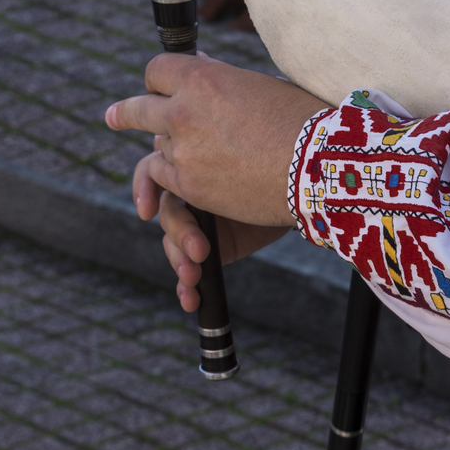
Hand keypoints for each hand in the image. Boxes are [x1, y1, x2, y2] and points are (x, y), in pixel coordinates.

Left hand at [106, 52, 327, 227]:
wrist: (318, 166)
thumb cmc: (303, 120)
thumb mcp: (261, 86)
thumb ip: (223, 78)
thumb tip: (202, 65)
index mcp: (202, 78)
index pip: (157, 71)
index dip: (160, 80)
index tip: (157, 87)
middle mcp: (182, 111)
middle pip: (138, 108)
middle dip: (125, 113)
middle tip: (114, 117)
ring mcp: (182, 150)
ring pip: (157, 146)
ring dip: (168, 149)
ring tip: (174, 156)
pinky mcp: (189, 185)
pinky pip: (166, 178)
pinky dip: (176, 177)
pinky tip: (188, 178)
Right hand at [136, 157, 289, 310]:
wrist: (305, 193)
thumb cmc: (272, 169)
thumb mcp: (237, 162)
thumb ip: (207, 160)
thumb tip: (173, 151)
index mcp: (191, 166)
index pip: (153, 175)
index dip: (144, 191)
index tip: (147, 212)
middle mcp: (190, 196)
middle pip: (167, 215)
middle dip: (179, 235)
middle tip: (199, 251)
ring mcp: (198, 227)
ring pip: (172, 244)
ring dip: (180, 262)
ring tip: (194, 276)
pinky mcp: (211, 252)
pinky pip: (187, 269)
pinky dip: (186, 287)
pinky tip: (190, 299)